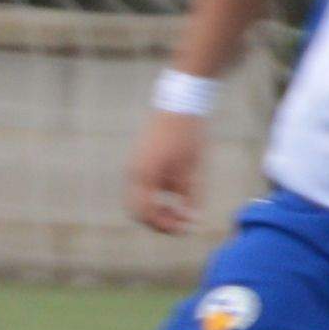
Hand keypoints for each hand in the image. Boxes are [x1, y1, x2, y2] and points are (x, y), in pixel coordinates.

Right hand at [127, 106, 212, 235]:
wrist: (181, 101)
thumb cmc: (189, 135)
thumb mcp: (195, 170)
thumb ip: (191, 198)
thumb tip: (190, 221)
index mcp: (144, 176)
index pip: (146, 214)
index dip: (165, 225)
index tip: (185, 228)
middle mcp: (133, 172)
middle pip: (136, 210)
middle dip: (157, 220)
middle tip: (180, 222)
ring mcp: (133, 165)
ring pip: (137, 199)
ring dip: (155, 208)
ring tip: (180, 207)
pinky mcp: (139, 159)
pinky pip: (141, 186)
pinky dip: (154, 196)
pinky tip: (175, 191)